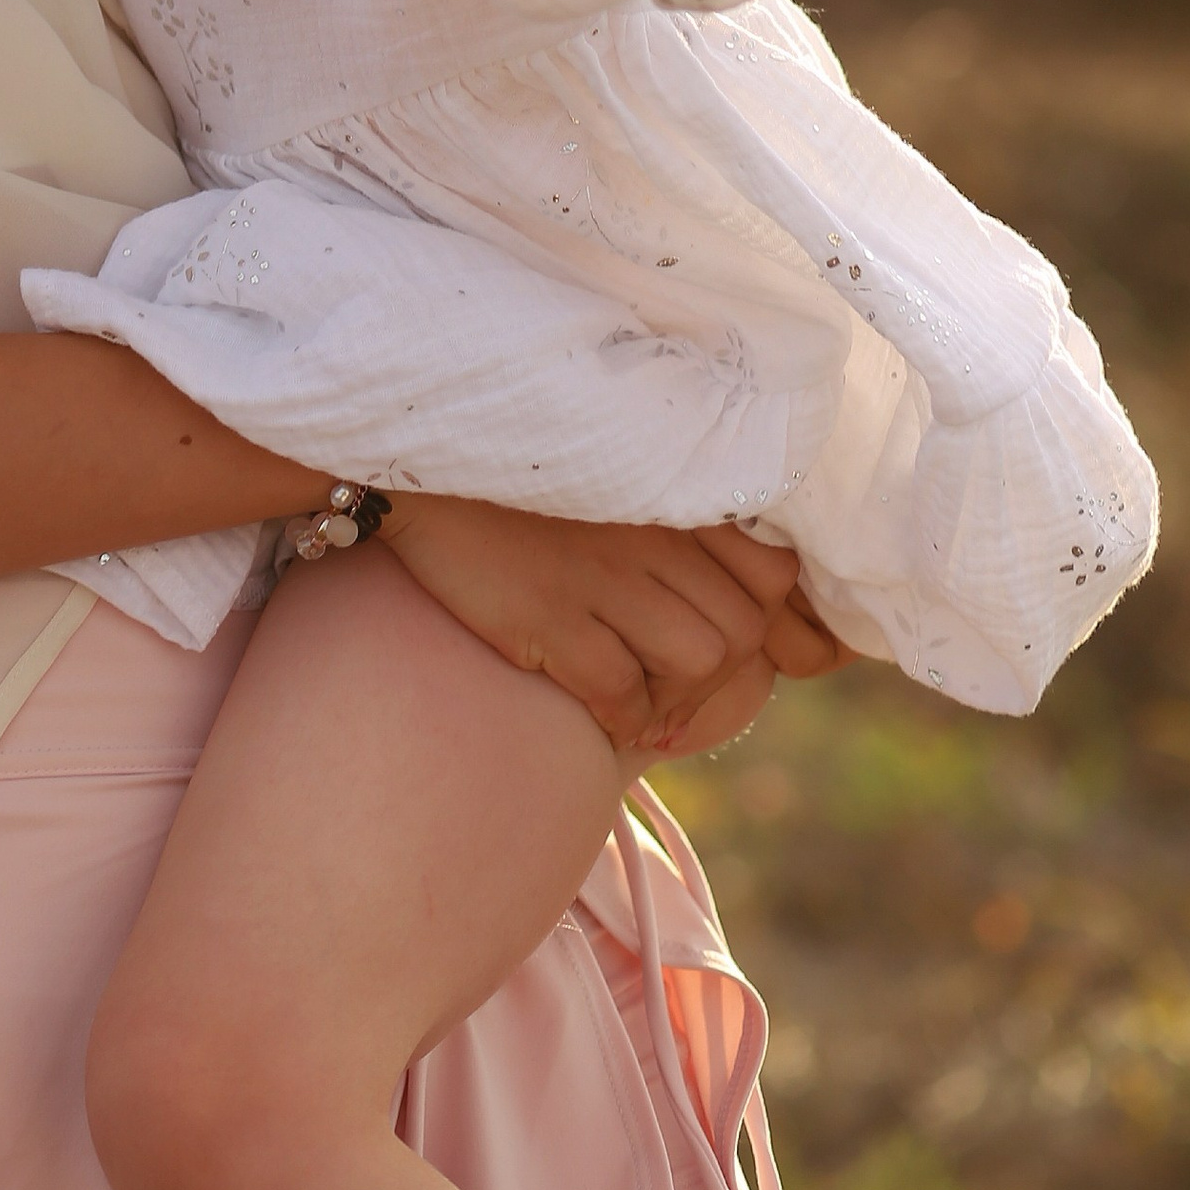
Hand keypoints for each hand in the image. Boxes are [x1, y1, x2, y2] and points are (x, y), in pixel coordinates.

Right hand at [377, 494, 839, 751]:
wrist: (418, 474)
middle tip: (676, 686)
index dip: (762, 620)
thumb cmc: (519, 487)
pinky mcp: (549, 615)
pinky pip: (622, 689)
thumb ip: (674, 524)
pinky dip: (626, 716)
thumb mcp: (612, 480)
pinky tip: (604, 709)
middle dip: (719, 675)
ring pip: (699, 660)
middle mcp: (647, 529)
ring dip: (680, 698)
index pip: (771, 572)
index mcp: (668, 492)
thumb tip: (736, 603)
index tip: (723, 637)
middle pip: (742, 629)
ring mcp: (600, 572)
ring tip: (648, 701)